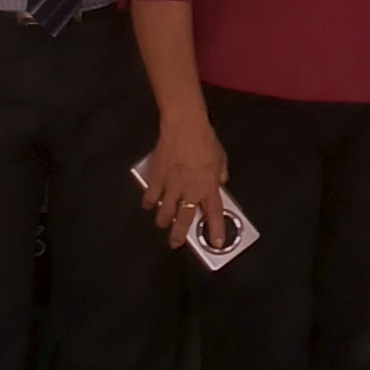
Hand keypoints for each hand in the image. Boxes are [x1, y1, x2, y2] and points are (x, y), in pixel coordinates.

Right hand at [142, 105, 232, 250]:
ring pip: (165, 212)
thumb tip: (221, 180)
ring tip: (162, 224)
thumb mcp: (221, 157)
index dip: (215, 230)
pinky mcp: (157, 178)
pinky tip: (148, 205)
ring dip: (163, 221)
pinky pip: (151, 196)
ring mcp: (172, 186)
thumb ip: (221, 172)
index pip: (214, 214)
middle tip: (175, 243)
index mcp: (209, 187)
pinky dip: (148, 202)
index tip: (216, 243)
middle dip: (179, 235)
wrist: (184, 127)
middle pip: (184, 219)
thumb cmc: (205, 139)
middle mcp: (190, 191)